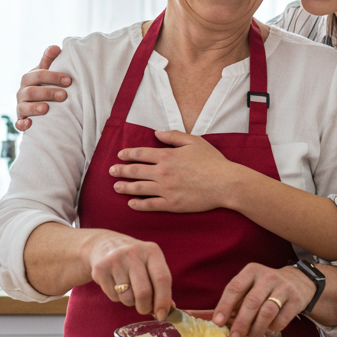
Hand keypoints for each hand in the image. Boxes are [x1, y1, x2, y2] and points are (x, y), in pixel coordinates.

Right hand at [13, 45, 71, 130]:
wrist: (37, 105)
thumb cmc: (44, 85)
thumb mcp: (46, 72)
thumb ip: (49, 60)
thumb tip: (56, 46)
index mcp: (29, 78)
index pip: (39, 74)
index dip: (53, 76)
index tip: (69, 80)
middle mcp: (22, 92)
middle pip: (32, 91)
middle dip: (48, 92)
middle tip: (64, 96)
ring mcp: (21, 106)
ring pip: (24, 106)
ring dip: (34, 108)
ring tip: (46, 109)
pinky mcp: (21, 120)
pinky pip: (18, 123)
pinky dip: (22, 124)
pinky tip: (29, 124)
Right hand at [82, 231, 172, 319]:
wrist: (106, 245)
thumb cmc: (135, 261)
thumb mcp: (151, 265)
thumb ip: (161, 286)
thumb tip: (168, 310)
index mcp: (152, 251)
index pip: (162, 279)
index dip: (163, 301)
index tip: (162, 316)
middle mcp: (133, 253)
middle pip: (144, 292)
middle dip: (145, 307)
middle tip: (144, 309)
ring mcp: (115, 260)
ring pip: (127, 298)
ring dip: (130, 302)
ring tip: (128, 290)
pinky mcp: (100, 269)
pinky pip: (113, 297)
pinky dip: (117, 298)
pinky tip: (116, 284)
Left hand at [110, 130, 239, 212]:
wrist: (225, 183)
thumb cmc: (212, 161)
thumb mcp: (194, 141)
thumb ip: (173, 136)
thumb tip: (157, 132)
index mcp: (167, 156)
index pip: (141, 154)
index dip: (128, 154)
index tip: (120, 155)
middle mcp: (163, 172)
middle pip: (136, 171)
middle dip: (121, 171)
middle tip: (111, 171)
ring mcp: (166, 189)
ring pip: (139, 188)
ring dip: (125, 187)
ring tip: (116, 187)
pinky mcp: (172, 204)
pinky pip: (150, 205)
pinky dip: (138, 204)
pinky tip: (131, 203)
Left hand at [212, 263, 316, 336]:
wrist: (299, 281)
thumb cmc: (267, 286)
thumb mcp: (252, 284)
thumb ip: (238, 299)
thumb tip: (220, 322)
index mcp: (252, 271)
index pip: (235, 287)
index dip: (225, 306)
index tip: (218, 322)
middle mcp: (268, 277)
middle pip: (251, 302)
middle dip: (241, 323)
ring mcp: (284, 288)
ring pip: (267, 312)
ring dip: (257, 328)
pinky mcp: (296, 300)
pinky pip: (282, 319)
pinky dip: (272, 328)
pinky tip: (268, 330)